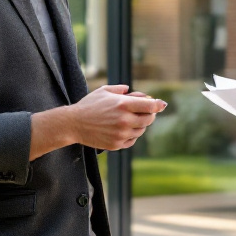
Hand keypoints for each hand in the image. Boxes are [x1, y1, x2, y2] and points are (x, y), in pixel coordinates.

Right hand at [31, 85, 166, 157]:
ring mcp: (121, 134)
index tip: (162, 104)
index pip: (150, 106)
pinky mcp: (116, 144)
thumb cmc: (89, 105)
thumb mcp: (104, 91)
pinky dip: (131, 135)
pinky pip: (132, 140)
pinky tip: (124, 129)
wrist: (73, 124)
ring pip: (141, 130)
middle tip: (146, 112)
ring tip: (130, 120)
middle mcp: (124, 120)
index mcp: (123, 104)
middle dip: (149, 115)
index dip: (158, 105)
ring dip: (140, 125)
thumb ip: (121, 90)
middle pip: (149, 119)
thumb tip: (136, 93)